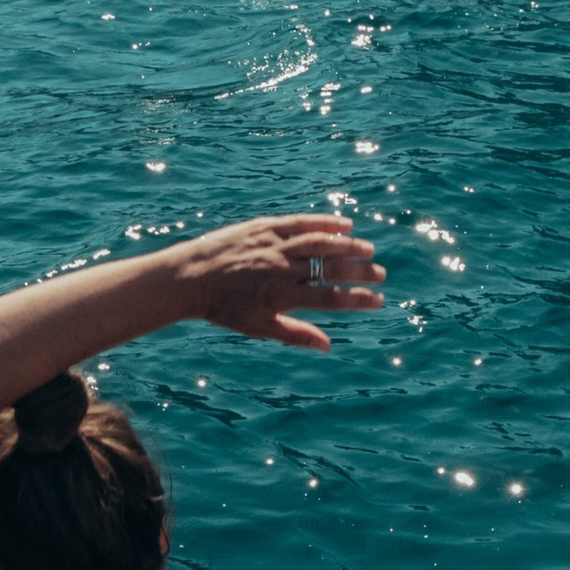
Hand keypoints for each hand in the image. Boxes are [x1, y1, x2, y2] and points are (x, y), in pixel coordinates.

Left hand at [175, 215, 384, 352]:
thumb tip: (328, 347)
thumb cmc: (224, 308)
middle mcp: (280, 269)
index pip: (329, 298)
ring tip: (368, 249)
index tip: (378, 300)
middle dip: (360, 272)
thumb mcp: (259, 327)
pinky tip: (344, 224)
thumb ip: (295, 335)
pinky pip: (300, 222)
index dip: (357, 299)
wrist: (189, 278)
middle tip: (380, 274)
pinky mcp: (264, 227)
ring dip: (347, 245)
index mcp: (281, 296)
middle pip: (330, 268)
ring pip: (319, 243)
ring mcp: (273, 245)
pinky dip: (324, 222)